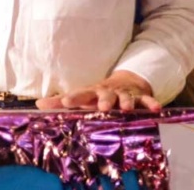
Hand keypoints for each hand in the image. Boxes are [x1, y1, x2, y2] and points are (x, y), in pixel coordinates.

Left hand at [35, 70, 160, 111]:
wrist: (124, 83)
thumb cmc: (96, 94)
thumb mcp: (80, 97)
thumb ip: (60, 102)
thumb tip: (37, 105)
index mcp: (91, 93)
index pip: (80, 95)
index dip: (73, 98)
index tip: (66, 103)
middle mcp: (107, 92)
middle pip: (104, 95)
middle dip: (103, 100)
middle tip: (102, 107)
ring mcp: (124, 94)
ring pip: (125, 98)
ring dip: (126, 102)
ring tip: (126, 109)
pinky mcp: (139, 98)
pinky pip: (146, 100)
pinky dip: (151, 103)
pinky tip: (156, 109)